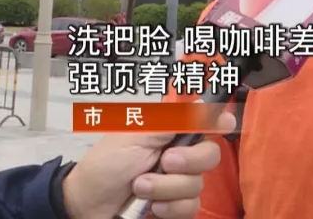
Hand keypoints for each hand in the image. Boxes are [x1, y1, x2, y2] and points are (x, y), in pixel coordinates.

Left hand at [62, 111, 235, 218]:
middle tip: (164, 162)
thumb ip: (174, 119)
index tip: (226, 124)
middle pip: (211, 155)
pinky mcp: (175, 208)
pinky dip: (169, 207)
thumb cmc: (106, 164)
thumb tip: (207, 103)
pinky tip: (151, 207)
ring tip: (140, 187)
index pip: (206, 122)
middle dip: (188, 161)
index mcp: (171, 133)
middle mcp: (180, 156)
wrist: (86, 204)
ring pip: (198, 185)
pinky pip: (191, 208)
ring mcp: (178, 184)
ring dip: (167, 188)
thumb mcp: (138, 134)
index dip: (219, 121)